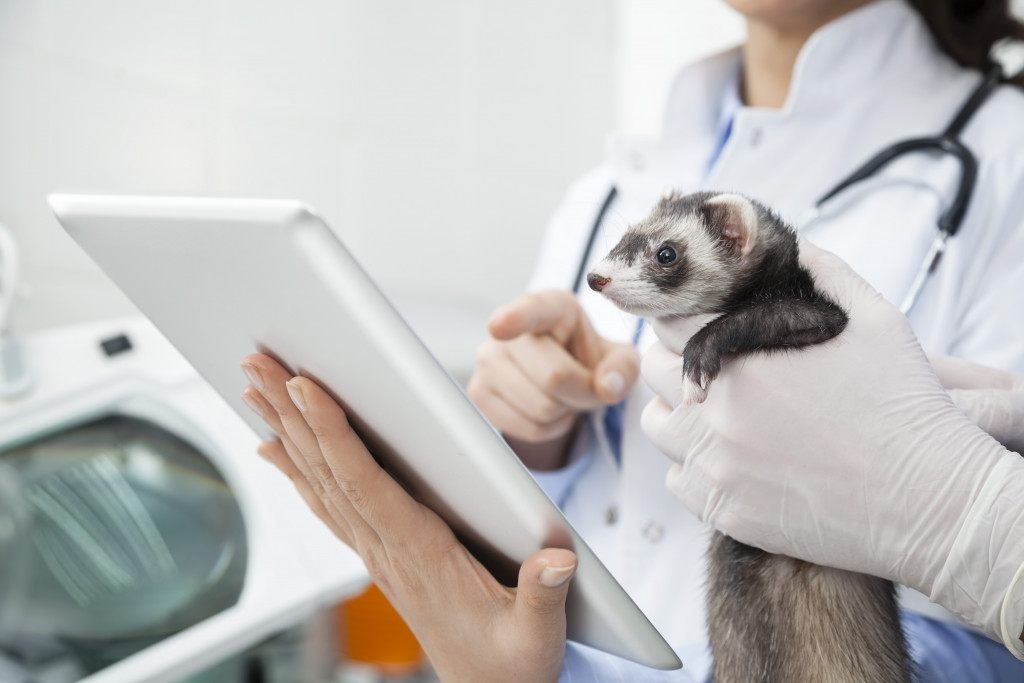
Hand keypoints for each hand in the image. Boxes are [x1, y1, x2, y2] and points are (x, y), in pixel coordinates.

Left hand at [239, 353, 576, 682]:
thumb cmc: (510, 663)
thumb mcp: (536, 636)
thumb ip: (543, 595)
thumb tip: (556, 559)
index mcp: (421, 556)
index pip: (365, 484)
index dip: (333, 434)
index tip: (305, 387)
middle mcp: (387, 550)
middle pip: (327, 472)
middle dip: (290, 414)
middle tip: (257, 363)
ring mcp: (377, 553)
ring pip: (320, 483)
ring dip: (287, 432)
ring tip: (255, 386)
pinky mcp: (381, 555)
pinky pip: (328, 505)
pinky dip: (297, 471)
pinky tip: (274, 447)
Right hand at [467, 290, 638, 468]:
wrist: (560, 382)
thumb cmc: (586, 361)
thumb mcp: (618, 360)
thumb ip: (623, 368)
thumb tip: (607, 387)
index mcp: (550, 307)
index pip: (531, 310)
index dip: (515, 318)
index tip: (499, 327)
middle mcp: (509, 329)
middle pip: (554, 376)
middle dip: (581, 392)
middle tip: (582, 385)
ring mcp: (487, 361)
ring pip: (540, 407)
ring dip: (562, 411)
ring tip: (559, 394)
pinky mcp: (478, 393)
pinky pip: (526, 428)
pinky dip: (546, 429)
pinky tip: (544, 410)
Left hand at [640, 241, 1023, 643]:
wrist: (931, 501)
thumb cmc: (906, 407)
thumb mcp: (873, 318)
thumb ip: (820, 271)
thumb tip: (788, 244)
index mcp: (742, 359)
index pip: (669, 322)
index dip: (681, 317)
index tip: (697, 323)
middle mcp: (717, 413)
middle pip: (652, 370)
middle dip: (674, 358)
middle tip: (708, 364)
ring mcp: (716, 467)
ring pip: (658, 426)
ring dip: (677, 411)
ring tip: (714, 410)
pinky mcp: (724, 513)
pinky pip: (678, 481)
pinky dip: (693, 466)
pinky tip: (729, 457)